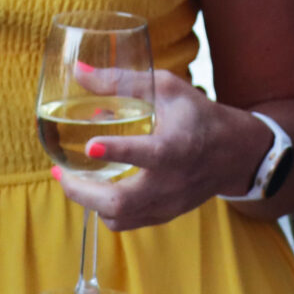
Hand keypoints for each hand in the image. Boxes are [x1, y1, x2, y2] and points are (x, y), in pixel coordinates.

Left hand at [51, 73, 264, 230]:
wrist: (234, 154)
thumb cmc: (197, 115)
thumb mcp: (166, 88)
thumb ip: (122, 81)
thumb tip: (79, 71)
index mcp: (177, 146)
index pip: (147, 153)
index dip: (117, 151)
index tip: (90, 145)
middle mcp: (172, 181)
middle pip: (121, 201)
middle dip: (82, 191)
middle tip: (58, 171)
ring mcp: (168, 203)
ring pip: (118, 217)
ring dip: (88, 201)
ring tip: (70, 178)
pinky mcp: (164, 215)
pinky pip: (126, 222)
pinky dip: (104, 209)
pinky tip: (93, 189)